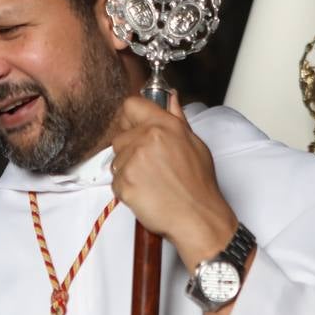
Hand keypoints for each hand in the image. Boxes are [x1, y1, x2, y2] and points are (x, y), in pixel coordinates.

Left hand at [111, 94, 237, 268]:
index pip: (131, 105)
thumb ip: (177, 117)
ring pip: (116, 160)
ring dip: (127, 170)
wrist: (197, 217)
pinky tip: (146, 193)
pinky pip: (115, 181)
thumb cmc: (199, 185)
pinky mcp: (124, 183)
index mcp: (164, 126)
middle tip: (149, 165)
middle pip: (119, 136)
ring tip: (151, 181)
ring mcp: (133, 161)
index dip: (130, 117)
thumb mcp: (195, 144)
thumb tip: (171, 97)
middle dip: (129, 149)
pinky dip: (126, 188)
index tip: (134, 127)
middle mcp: (146, 139)